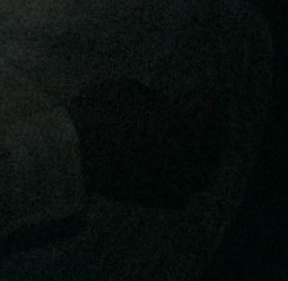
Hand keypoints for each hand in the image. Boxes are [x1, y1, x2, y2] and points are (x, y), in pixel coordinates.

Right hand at [68, 79, 223, 205]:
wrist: (73, 154)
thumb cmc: (100, 113)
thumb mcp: (128, 88)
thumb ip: (155, 99)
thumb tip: (162, 108)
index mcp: (187, 123)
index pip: (211, 107)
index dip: (198, 98)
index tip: (186, 95)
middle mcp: (192, 156)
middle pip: (214, 139)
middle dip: (202, 127)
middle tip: (184, 117)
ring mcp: (179, 182)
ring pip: (203, 169)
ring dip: (195, 155)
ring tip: (176, 143)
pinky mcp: (162, 200)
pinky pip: (182, 188)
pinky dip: (178, 176)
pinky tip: (163, 165)